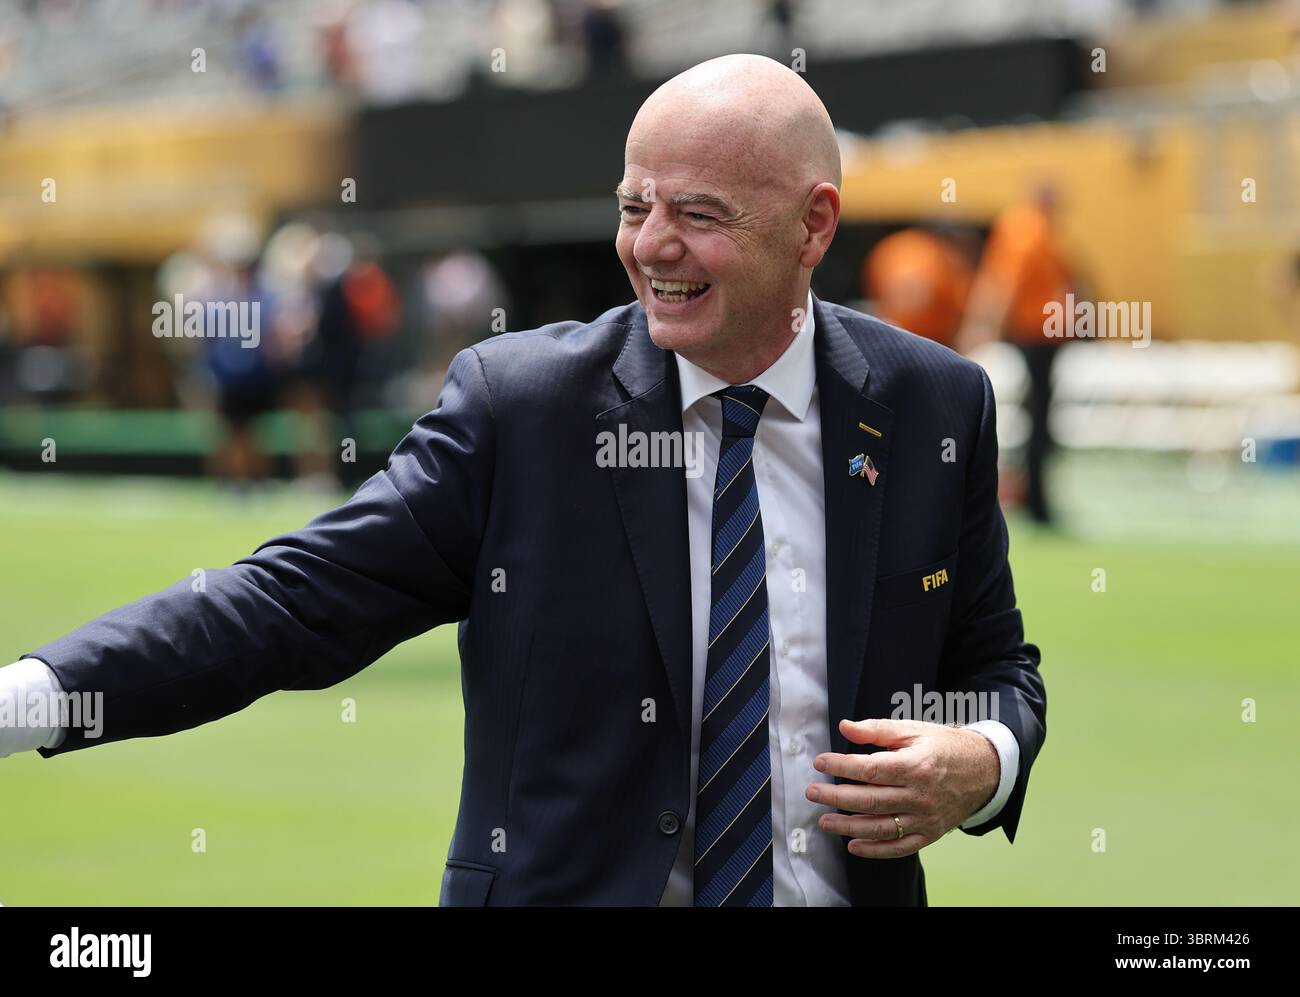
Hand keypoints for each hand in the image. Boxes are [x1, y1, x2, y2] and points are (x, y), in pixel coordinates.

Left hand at [805, 717, 999, 858]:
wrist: (985, 770)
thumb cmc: (945, 747)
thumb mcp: (913, 730)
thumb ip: (877, 729)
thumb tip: (845, 727)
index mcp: (915, 765)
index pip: (870, 769)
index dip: (841, 765)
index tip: (820, 762)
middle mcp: (920, 795)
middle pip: (870, 800)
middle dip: (836, 797)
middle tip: (813, 793)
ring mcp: (925, 817)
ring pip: (881, 827)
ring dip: (848, 827)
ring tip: (825, 821)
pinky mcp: (930, 833)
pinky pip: (900, 847)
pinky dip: (875, 850)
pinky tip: (854, 845)